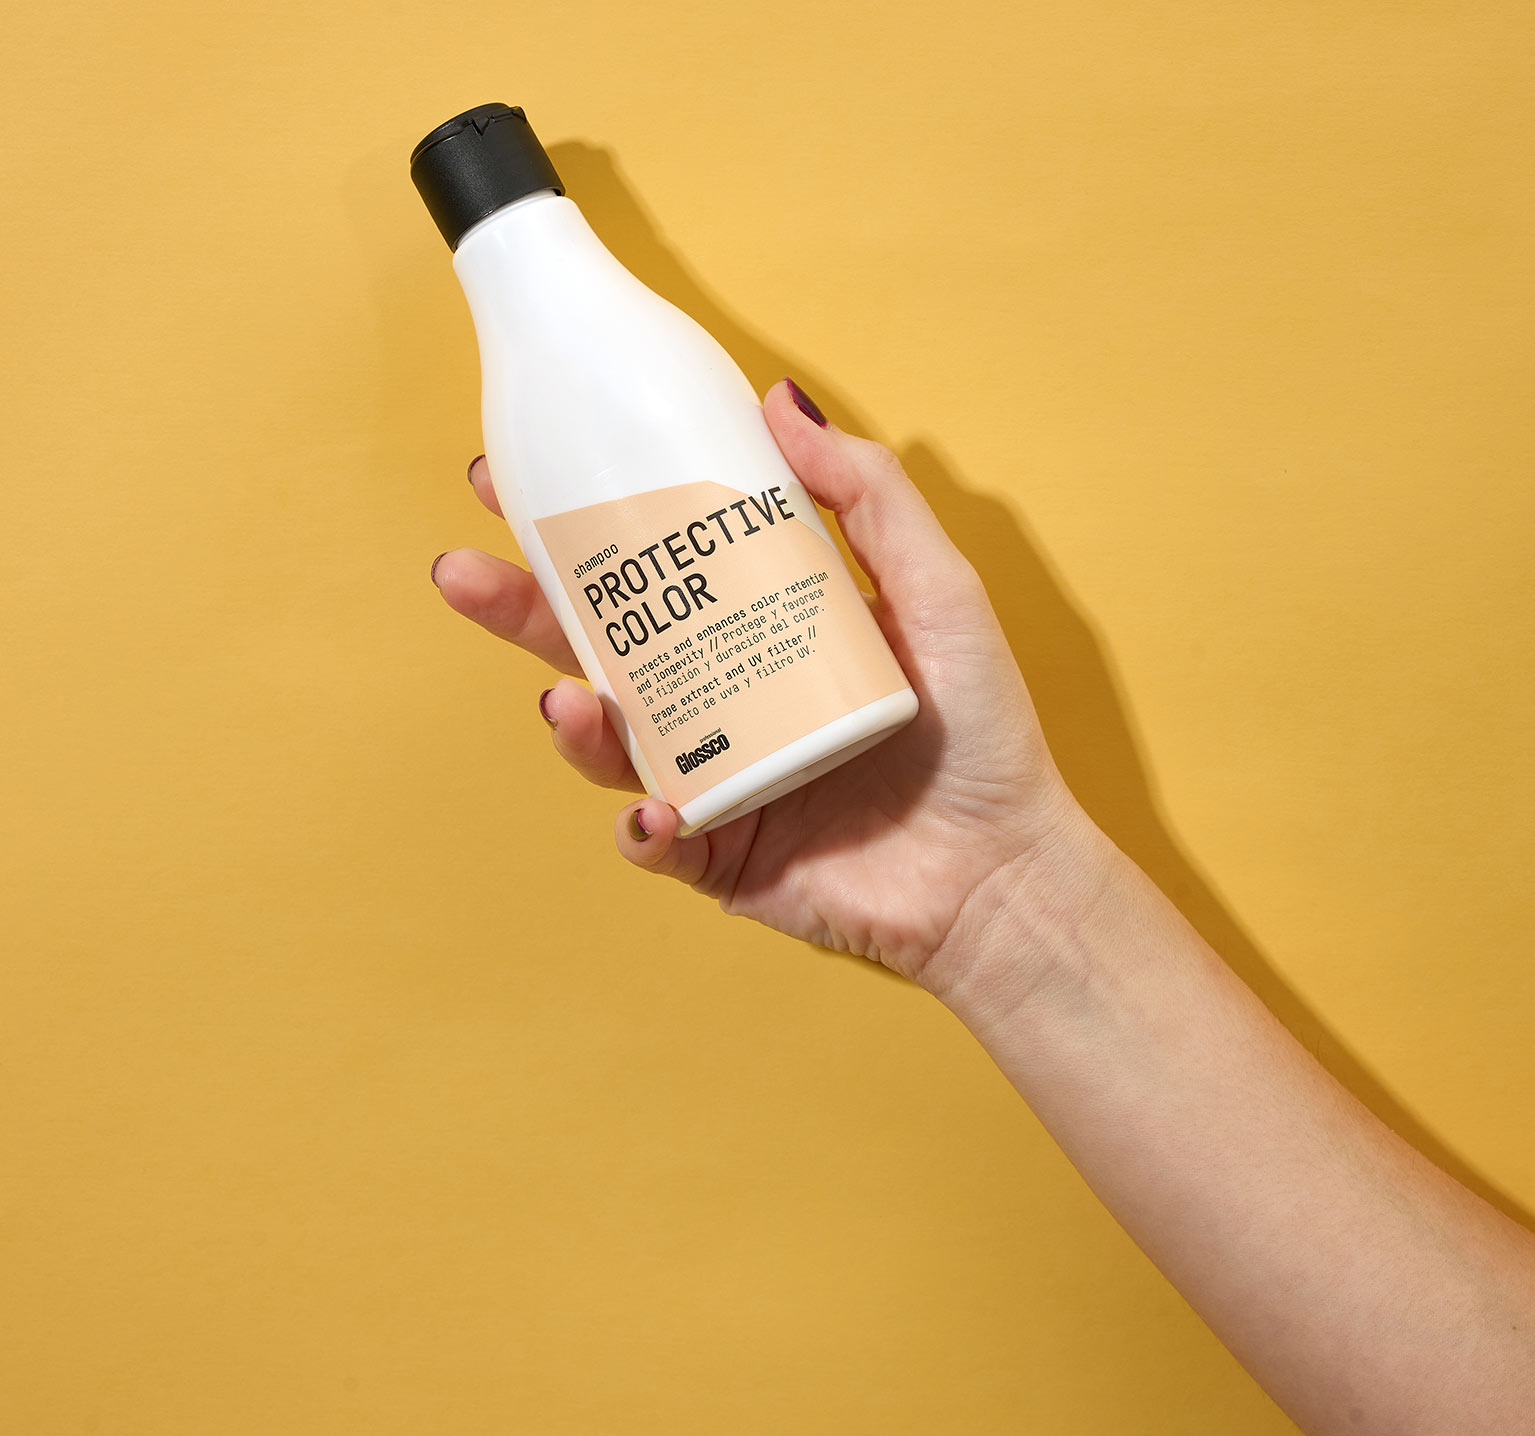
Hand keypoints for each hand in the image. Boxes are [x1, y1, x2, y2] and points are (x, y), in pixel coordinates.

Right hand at [430, 379, 1093, 991]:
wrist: (1006, 871)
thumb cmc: (980, 733)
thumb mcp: (934, 590)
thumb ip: (869, 495)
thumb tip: (777, 400)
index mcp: (757, 633)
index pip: (652, 570)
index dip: (579, 528)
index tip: (514, 481)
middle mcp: (724, 703)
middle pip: (602, 651)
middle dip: (523, 613)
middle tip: (463, 573)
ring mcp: (716, 782)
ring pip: (613, 748)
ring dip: (573, 725)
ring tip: (564, 704)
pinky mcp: (723, 859)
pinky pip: (659, 843)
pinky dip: (644, 829)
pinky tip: (656, 809)